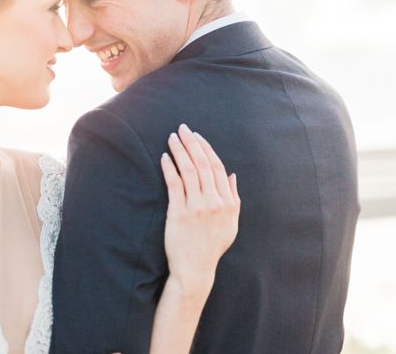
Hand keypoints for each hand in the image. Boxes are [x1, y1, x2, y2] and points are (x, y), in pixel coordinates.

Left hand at [160, 124, 239, 299]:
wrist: (195, 269)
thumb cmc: (212, 245)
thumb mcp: (231, 224)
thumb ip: (233, 198)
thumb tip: (232, 175)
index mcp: (228, 203)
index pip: (217, 168)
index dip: (206, 148)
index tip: (196, 136)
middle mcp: (214, 203)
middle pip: (203, 164)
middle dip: (192, 143)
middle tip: (182, 128)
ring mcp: (196, 208)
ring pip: (189, 171)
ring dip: (180, 151)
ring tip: (172, 137)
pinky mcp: (178, 213)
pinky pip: (174, 184)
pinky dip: (170, 168)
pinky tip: (165, 157)